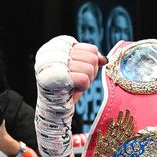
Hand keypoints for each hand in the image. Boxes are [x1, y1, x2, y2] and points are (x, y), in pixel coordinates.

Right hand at [34, 36, 105, 156]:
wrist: (54, 110)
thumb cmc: (68, 89)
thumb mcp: (82, 71)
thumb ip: (92, 61)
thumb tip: (104, 59)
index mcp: (56, 46)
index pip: (90, 48)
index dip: (91, 63)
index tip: (78, 72)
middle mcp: (51, 52)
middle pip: (91, 56)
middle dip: (90, 72)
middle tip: (77, 81)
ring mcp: (53, 63)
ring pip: (89, 67)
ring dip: (86, 80)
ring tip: (73, 85)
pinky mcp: (57, 77)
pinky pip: (85, 79)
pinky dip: (83, 87)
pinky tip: (72, 90)